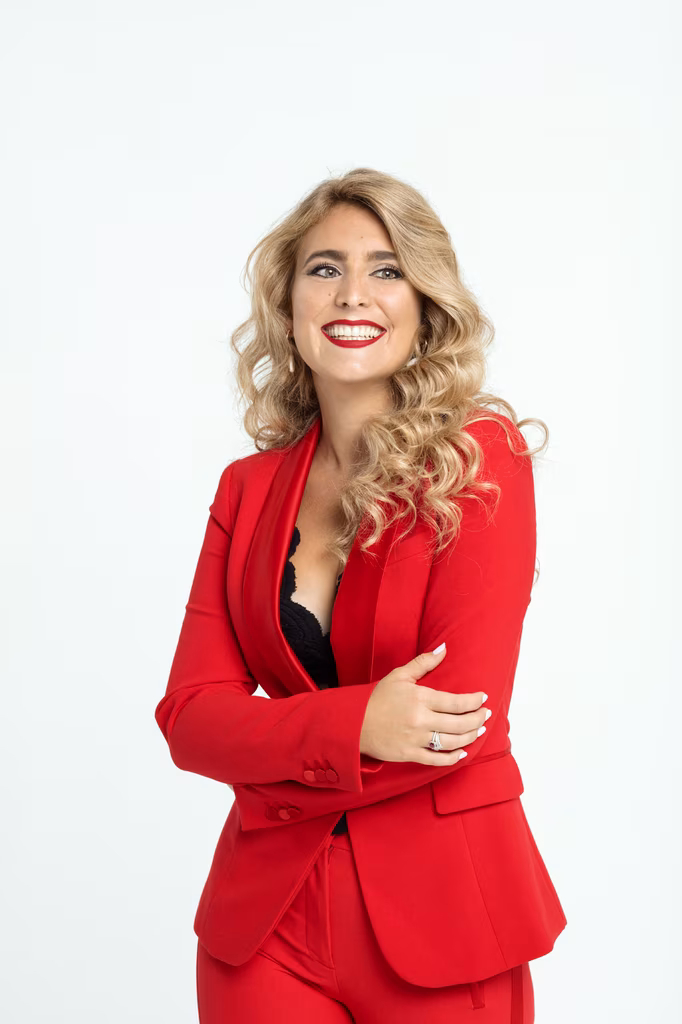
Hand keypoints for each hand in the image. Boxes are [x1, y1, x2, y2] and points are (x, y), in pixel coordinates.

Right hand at [359, 644, 489, 765]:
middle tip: (486, 715)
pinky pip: (437, 759)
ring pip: (452, 742)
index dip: (474, 701)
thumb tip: (444, 648)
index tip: (483, 698)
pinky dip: (453, 758)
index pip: (456, 702)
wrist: (353, 724)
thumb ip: (423, 663)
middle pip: (459, 723)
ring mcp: (416, 739)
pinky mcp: (410, 754)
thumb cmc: (377, 698)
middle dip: (478, 719)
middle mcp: (420, 720)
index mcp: (419, 698)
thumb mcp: (399, 676)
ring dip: (470, 737)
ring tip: (479, 730)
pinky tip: (463, 753)